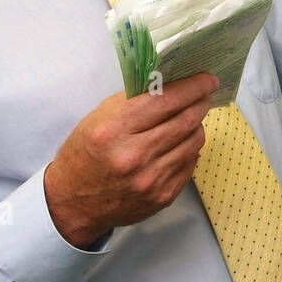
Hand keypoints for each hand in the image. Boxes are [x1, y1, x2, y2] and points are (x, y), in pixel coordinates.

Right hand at [44, 72, 218, 247]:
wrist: (74, 203)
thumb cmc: (86, 153)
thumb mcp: (100, 117)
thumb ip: (134, 99)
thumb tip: (171, 81)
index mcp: (116, 130)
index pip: (166, 100)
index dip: (192, 86)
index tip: (207, 79)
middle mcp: (135, 156)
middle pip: (185, 121)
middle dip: (201, 102)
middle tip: (206, 93)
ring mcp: (151, 179)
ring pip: (193, 142)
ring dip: (197, 125)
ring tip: (192, 117)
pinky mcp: (163, 197)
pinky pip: (190, 164)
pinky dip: (190, 148)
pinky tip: (182, 142)